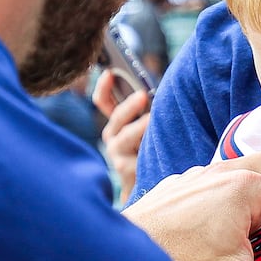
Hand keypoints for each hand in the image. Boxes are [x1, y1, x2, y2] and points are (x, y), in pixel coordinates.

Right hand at [91, 70, 148, 205]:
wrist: (149, 188)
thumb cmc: (152, 151)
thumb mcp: (147, 129)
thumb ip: (147, 112)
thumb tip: (155, 93)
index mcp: (118, 123)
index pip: (104, 101)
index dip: (104, 86)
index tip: (109, 72)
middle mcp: (113, 136)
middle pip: (116, 117)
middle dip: (129, 105)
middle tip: (142, 95)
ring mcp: (116, 153)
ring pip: (125, 135)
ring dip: (139, 127)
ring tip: (152, 119)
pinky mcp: (125, 169)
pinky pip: (136, 156)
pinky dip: (147, 147)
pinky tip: (156, 144)